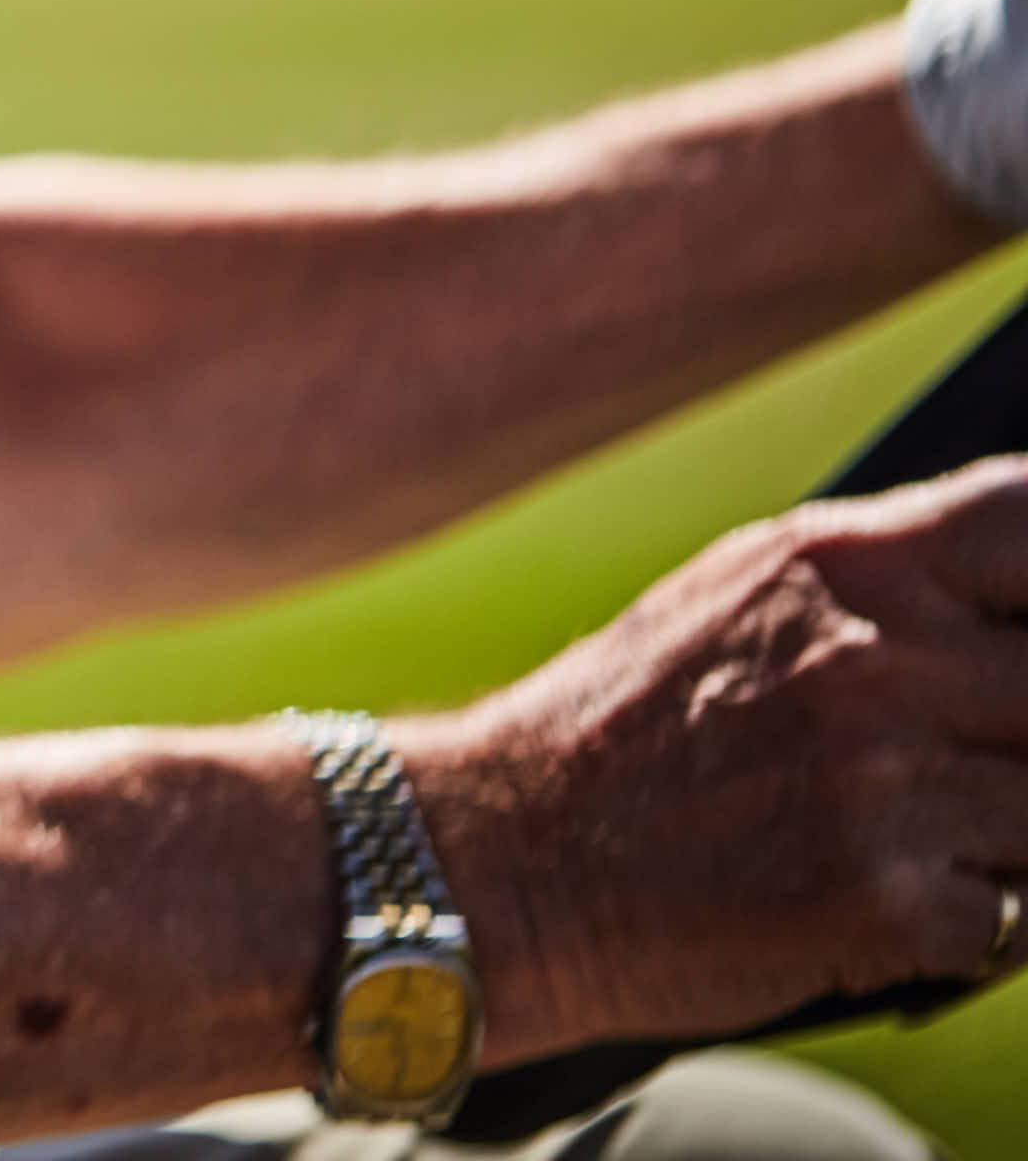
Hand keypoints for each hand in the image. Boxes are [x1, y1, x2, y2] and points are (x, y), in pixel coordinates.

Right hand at [424, 454, 1027, 1056]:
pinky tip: (895, 902)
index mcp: (841, 563)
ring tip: (922, 834)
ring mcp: (885, 787)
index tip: (1026, 630)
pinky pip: (1021, 920)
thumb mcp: (747, 596)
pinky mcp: (890, 908)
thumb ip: (893, 586)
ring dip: (1010, 836)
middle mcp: (874, 661)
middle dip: (1023, 733)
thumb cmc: (633, 725)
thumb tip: (1025, 593)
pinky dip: (978, 922)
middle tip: (966, 756)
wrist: (508, 858)